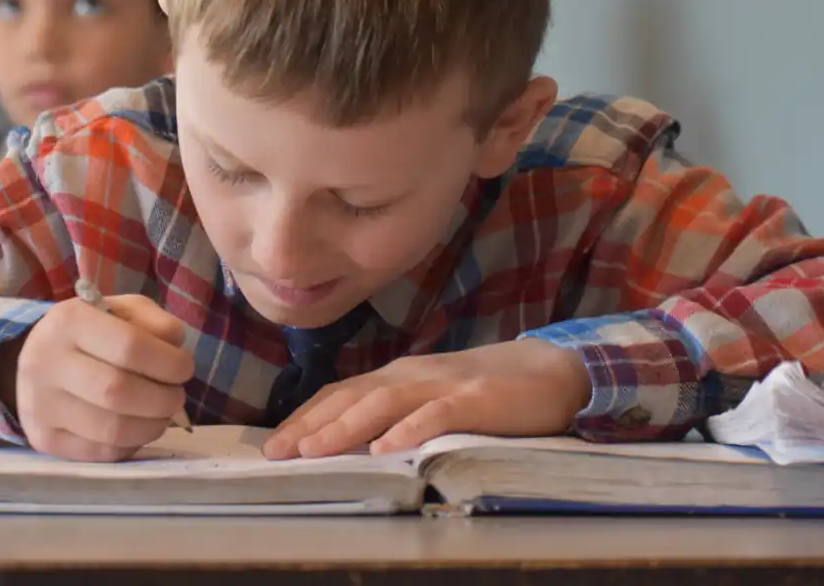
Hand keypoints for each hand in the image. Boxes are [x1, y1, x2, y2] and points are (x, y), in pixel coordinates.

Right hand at [0, 294, 194, 461]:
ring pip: (111, 429)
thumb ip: (156, 323)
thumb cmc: (93, 333)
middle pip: (118, 392)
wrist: (37, 359)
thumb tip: (176, 350)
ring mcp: (40, 405)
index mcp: (69, 321)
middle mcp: (45, 363)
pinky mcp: (43, 439)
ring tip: (161, 415)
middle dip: (162, 399)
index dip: (169, 363)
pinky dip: (130, 444)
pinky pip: (100, 452)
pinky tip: (137, 428)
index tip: (185, 368)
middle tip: (176, 397)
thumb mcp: (124, 311)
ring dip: (151, 426)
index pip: (130, 347)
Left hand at [262, 338, 589, 459]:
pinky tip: (386, 446)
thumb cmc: (485, 390)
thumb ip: (395, 411)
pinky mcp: (475, 400)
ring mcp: (443, 385)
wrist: (549, 370)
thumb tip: (349, 439)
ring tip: (314, 451)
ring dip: (345, 426)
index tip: (274, 443)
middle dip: (311, 425)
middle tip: (277, 452)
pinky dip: (409, 429)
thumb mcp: (430, 398)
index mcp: (398, 376)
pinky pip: (437, 414)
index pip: (341, 393)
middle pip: (352, 396)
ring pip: (384, 402)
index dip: (305, 417)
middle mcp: (412, 375)